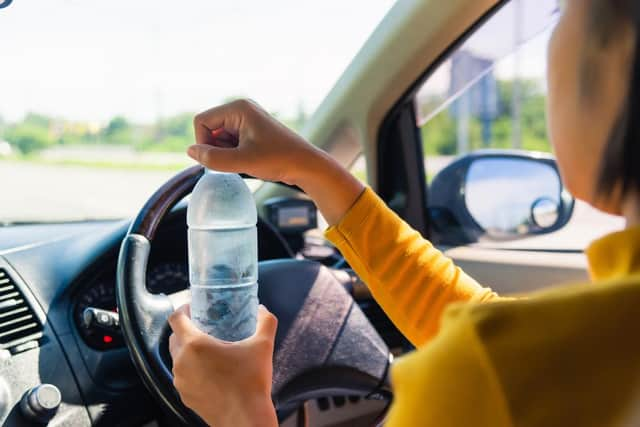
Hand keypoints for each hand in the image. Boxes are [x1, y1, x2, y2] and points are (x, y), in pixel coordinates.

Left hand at [168, 304, 277, 426]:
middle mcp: (181, 362)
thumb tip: (262, 309)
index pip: (175, 319)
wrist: (245, 419)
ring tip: (209, 349)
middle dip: (187, 329)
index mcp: (194, 345)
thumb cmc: (251, 381)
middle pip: (174, 337)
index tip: (194, 307)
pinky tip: (211, 371)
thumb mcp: (263, 346)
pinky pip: (183, 376)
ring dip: (188, 350)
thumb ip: (265, 321)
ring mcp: (180, 381)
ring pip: (177, 358)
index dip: (183, 309)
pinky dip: (192, 369)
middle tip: (206, 326)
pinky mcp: (184, 396)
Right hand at [189, 99, 322, 185]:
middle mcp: (241, 110)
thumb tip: (190, 152)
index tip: (218, 160)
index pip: (201, 121)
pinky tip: (249, 162)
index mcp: (238, 108)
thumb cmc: (279, 160)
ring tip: (246, 161)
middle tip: (237, 161)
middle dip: (216, 148)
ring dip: (225, 153)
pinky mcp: (251, 132)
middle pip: (209, 129)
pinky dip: (233, 155)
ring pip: (219, 138)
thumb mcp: (242, 161)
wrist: (306, 165)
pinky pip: (230, 142)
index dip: (203, 143)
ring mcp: (247, 120)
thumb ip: (212, 158)